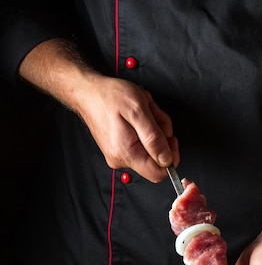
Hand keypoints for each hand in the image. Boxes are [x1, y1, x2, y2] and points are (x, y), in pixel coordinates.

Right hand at [18, 39, 178, 181]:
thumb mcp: (138, 110)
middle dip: (161, 137)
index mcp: (127, 153)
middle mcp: (121, 160)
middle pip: (155, 160)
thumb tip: (167, 160)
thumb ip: (154, 138)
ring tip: (143, 112)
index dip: (171, 157)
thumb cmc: (110, 96)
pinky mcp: (118, 150)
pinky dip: (144, 130)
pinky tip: (137, 117)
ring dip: (153, 130)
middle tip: (153, 116)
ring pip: (149, 150)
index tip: (170, 139)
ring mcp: (118, 156)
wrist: (88, 92)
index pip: (158, 173)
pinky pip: (140, 145)